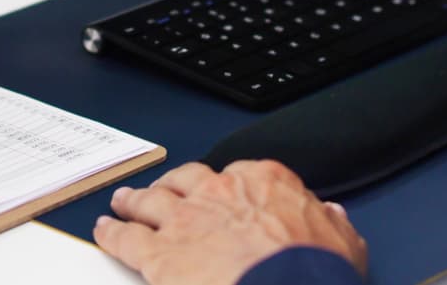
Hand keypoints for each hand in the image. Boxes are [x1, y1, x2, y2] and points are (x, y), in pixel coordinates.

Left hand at [94, 160, 368, 284]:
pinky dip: (112, 232)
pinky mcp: (160, 253)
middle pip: (188, 180)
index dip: (228, 186)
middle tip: (164, 189)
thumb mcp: (342, 243)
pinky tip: (104, 231)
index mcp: (265, 183)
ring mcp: (185, 220)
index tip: (225, 193)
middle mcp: (220, 192)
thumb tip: (332, 216)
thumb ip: (332, 225)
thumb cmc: (314, 272)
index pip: (241, 174)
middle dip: (174, 184)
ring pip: (151, 200)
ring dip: (135, 200)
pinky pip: (127, 237)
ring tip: (123, 201)